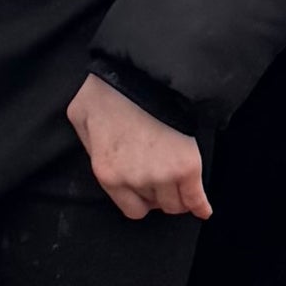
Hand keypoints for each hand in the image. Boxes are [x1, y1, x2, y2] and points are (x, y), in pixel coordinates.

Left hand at [67, 71, 210, 222]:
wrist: (143, 76)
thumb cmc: (108, 92)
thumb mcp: (81, 118)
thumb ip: (91, 145)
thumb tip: (99, 154)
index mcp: (108, 173)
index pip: (132, 208)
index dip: (141, 200)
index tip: (147, 191)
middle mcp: (135, 181)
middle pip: (156, 205)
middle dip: (159, 194)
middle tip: (162, 178)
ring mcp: (162, 175)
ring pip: (176, 204)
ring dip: (178, 196)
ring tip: (180, 186)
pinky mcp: (187, 166)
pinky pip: (196, 197)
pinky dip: (201, 205)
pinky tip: (204, 210)